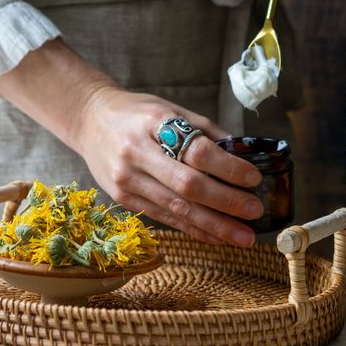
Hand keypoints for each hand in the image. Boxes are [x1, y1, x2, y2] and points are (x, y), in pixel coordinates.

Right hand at [0, 39, 262, 247]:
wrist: (89, 120)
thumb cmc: (137, 113)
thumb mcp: (170, 109)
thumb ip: (204, 131)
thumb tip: (242, 155)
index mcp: (153, 124)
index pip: (195, 151)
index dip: (228, 168)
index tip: (253, 178)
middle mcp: (136, 154)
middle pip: (187, 186)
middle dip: (226, 203)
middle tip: (255, 211)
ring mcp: (126, 180)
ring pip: (176, 209)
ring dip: (214, 225)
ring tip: (243, 236)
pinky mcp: (123, 199)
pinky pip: (164, 218)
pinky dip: (193, 229)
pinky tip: (215, 236)